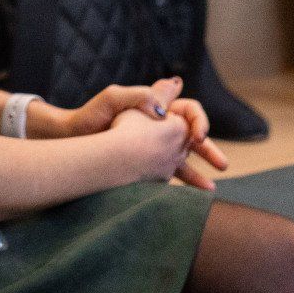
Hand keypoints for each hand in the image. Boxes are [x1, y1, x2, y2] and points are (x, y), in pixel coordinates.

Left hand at [59, 78, 227, 188]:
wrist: (72, 137)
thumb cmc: (89, 116)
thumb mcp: (113, 98)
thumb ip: (139, 95)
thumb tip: (163, 104)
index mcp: (153, 106)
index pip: (188, 109)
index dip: (197, 120)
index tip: (196, 136)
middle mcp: (156, 125)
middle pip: (190, 136)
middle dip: (208, 149)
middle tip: (221, 164)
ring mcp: (152, 145)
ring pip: (182, 157)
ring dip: (197, 172)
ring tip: (210, 189)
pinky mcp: (144, 163)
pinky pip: (167, 172)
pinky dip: (179, 183)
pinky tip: (189, 197)